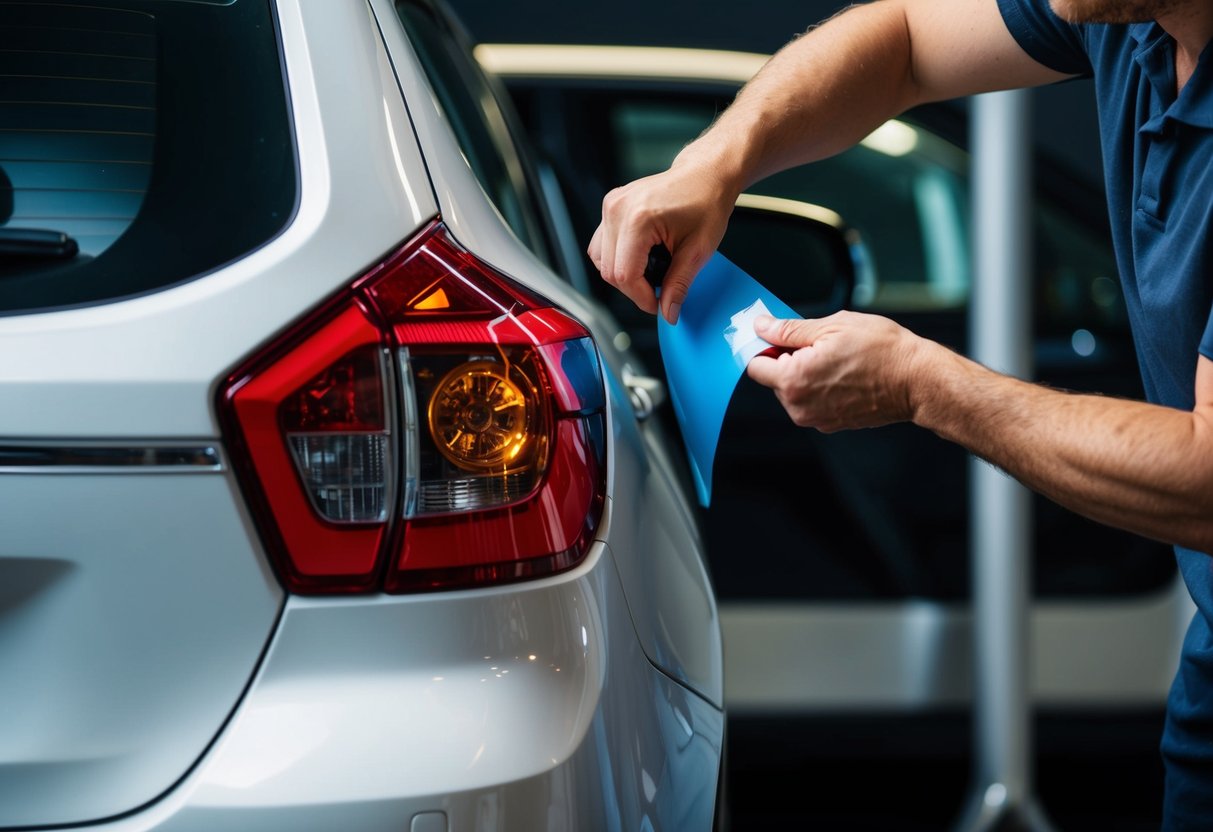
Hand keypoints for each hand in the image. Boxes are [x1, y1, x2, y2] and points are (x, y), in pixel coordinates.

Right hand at [588, 157, 737, 323]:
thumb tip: (668, 312)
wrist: (705, 174)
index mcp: (638, 219)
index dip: (641, 298)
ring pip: (600, 259)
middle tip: (659, 290)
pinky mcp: (611, 205)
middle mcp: (618, 209)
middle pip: (609, 270)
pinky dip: (617, 257)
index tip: (657, 304)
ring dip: (622, 274)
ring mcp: (611, 205)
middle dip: (633, 289)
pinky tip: (639, 257)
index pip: (624, 275)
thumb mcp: (698, 250)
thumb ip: (679, 285)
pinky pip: (602, 243)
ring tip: (650, 272)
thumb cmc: (706, 202)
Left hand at [745, 311, 927, 431]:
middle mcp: (799, 406)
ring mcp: (815, 419)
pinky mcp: (830, 424)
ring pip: (794, 391)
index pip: (755, 365)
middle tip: (818, 343)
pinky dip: (820, 387)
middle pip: (774, 379)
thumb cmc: (882, 351)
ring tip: (837, 359)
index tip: (777, 335)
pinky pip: (812, 401)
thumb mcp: (831, 327)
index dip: (764, 346)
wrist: (917, 380)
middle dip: (787, 359)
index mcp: (793, 380)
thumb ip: (789, 330)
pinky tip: (844, 373)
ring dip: (805, 373)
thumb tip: (763, 327)